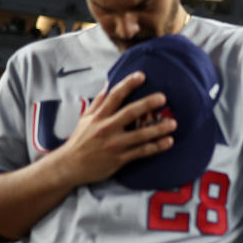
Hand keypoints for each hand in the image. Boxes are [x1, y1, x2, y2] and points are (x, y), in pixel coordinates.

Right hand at [51, 72, 176, 186]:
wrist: (70, 166)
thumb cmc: (80, 140)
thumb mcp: (85, 118)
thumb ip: (99, 102)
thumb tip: (109, 83)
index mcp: (98, 117)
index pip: (114, 96)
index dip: (128, 84)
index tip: (141, 76)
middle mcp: (106, 129)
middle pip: (129, 113)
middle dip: (147, 104)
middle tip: (162, 97)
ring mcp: (114, 145)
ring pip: (139, 135)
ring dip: (158, 129)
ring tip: (173, 123)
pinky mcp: (119, 159)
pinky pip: (141, 152)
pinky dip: (155, 147)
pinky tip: (168, 142)